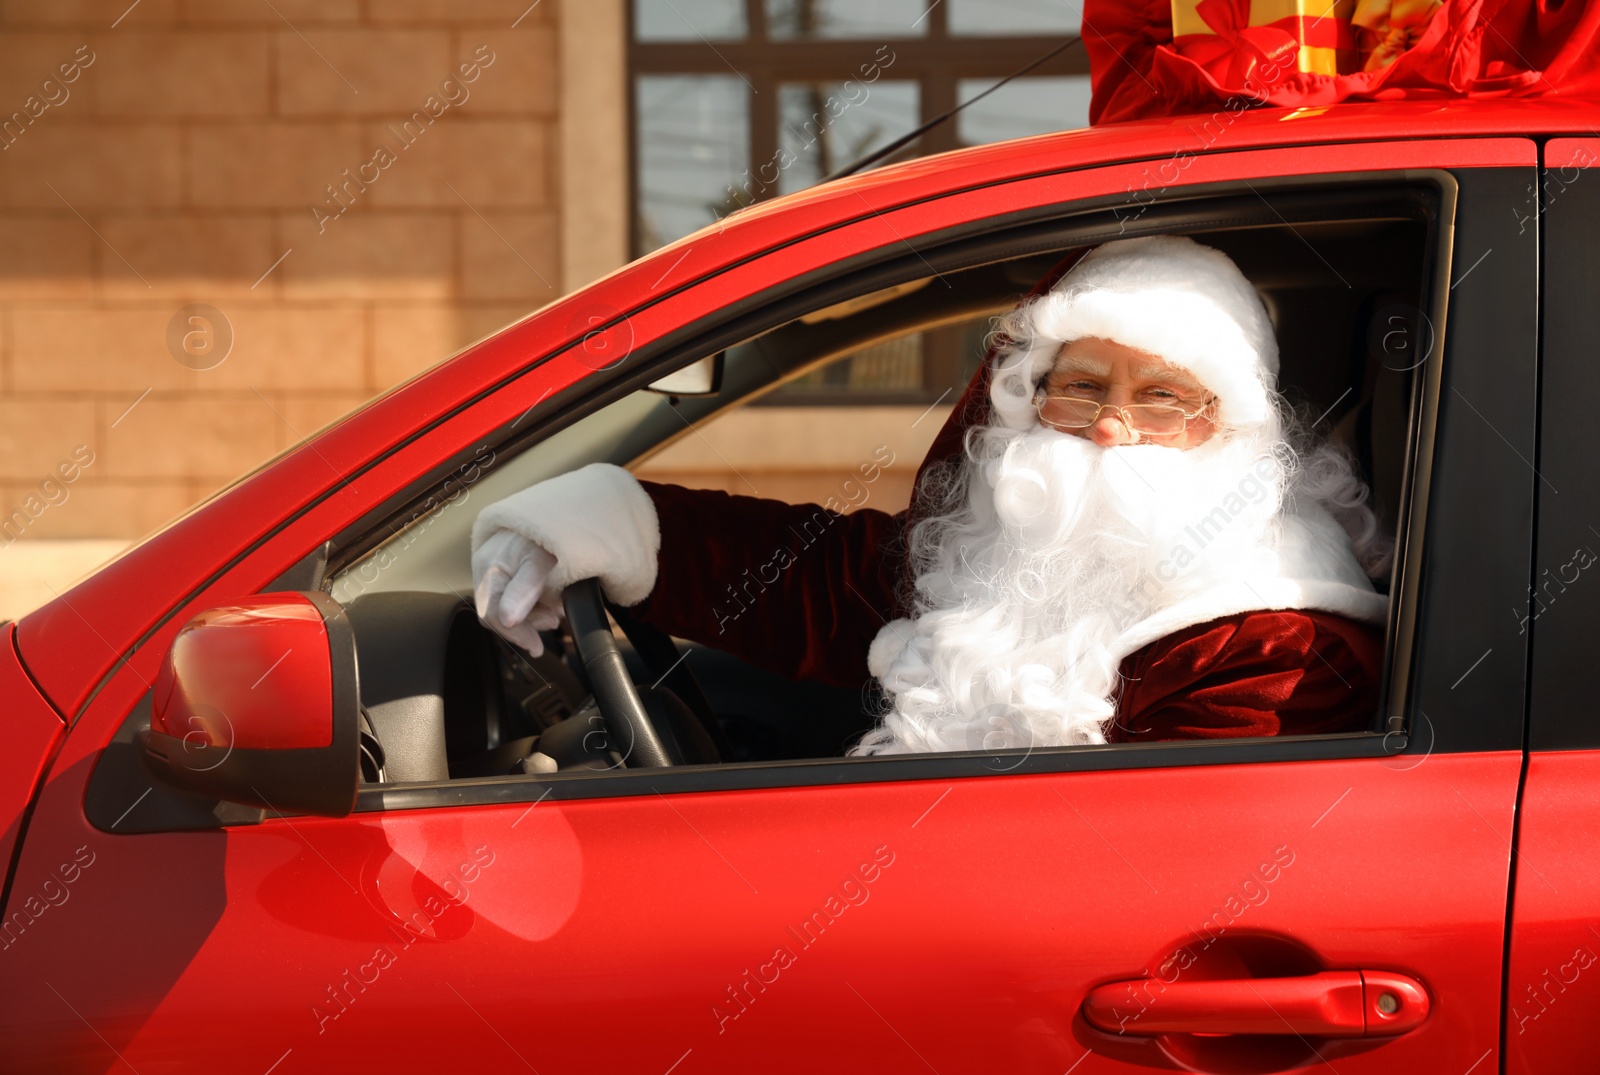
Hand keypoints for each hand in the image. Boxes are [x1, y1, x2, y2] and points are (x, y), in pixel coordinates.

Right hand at [472, 530, 562, 656]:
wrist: (555, 510)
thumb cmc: (546, 535)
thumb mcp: (541, 562)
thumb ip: (524, 590)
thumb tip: (507, 619)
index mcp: (489, 569)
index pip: (493, 615)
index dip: (515, 634)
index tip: (537, 646)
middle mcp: (486, 571)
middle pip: (498, 615)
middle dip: (525, 625)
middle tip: (552, 621)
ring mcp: (495, 571)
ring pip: (506, 608)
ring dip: (531, 616)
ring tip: (554, 611)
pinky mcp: (507, 572)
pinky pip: (512, 597)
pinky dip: (531, 605)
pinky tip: (549, 601)